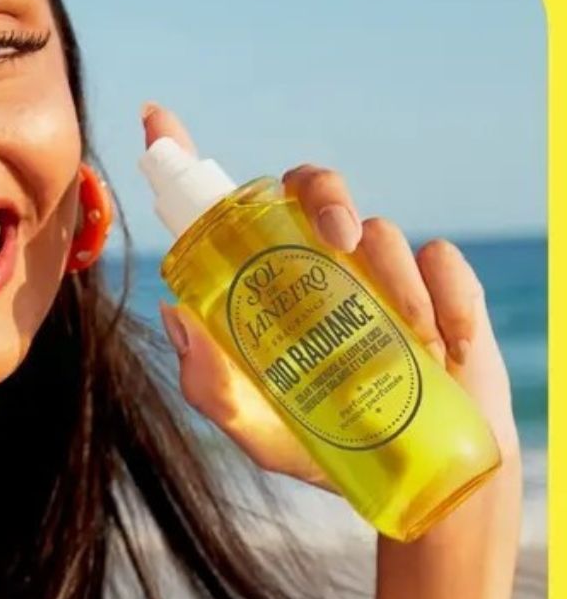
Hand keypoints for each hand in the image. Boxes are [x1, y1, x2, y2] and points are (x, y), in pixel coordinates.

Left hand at [143, 102, 519, 489]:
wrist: (418, 479)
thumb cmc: (325, 450)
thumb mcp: (257, 433)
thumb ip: (213, 390)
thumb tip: (176, 317)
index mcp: (265, 292)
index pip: (221, 216)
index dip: (184, 161)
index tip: (153, 119)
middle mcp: (316, 269)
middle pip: (308, 187)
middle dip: (323, 196)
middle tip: (337, 240)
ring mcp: (377, 275)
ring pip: (380, 228)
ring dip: (392, 278)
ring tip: (407, 340)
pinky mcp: (439, 286)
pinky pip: (440, 260)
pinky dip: (444, 297)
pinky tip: (443, 346)